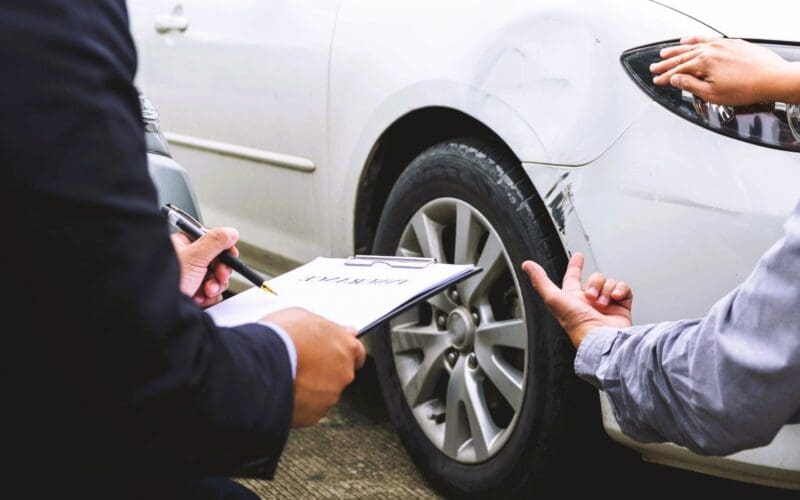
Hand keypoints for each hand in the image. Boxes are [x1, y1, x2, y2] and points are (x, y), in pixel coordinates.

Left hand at [171, 227, 238, 307]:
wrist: (159, 313)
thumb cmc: (164, 283)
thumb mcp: (194, 257)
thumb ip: (215, 241)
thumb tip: (231, 232)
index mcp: (183, 245)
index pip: (212, 241)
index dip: (224, 249)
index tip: (230, 256)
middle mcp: (188, 261)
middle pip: (217, 261)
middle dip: (219, 271)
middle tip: (218, 275)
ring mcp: (191, 278)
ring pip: (217, 278)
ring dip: (215, 286)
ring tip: (205, 291)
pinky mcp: (195, 294)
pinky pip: (213, 293)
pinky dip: (210, 297)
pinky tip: (200, 298)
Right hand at [262, 307, 365, 427]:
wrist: (261, 365)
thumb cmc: (280, 336)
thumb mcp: (303, 316)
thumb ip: (326, 326)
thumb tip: (338, 329)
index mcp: (345, 346)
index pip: (357, 352)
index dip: (342, 353)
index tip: (334, 354)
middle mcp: (344, 372)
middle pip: (340, 374)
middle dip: (324, 370)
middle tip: (303, 364)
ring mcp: (330, 395)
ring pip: (323, 393)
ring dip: (311, 387)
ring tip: (288, 377)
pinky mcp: (315, 414)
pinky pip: (309, 409)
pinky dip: (299, 403)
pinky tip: (284, 391)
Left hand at [521, 253, 632, 348]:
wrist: (602, 337)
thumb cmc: (576, 323)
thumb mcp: (553, 298)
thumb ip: (540, 281)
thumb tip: (527, 265)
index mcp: (573, 300)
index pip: (573, 278)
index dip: (575, 267)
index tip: (578, 257)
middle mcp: (589, 302)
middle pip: (594, 278)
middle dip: (593, 283)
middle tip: (591, 296)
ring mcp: (607, 305)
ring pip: (608, 282)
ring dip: (605, 289)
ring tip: (602, 303)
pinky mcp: (621, 307)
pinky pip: (623, 288)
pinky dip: (620, 290)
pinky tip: (615, 298)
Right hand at [650, 36, 799, 104]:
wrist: (773, 78)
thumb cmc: (747, 88)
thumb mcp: (713, 94)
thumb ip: (691, 85)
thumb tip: (675, 80)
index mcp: (704, 63)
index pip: (678, 71)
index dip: (665, 77)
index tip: (656, 81)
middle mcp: (711, 50)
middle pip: (682, 57)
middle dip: (666, 63)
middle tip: (654, 67)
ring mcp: (721, 45)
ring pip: (692, 46)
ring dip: (676, 50)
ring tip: (664, 53)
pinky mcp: (731, 43)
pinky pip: (706, 39)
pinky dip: (695, 39)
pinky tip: (689, 40)